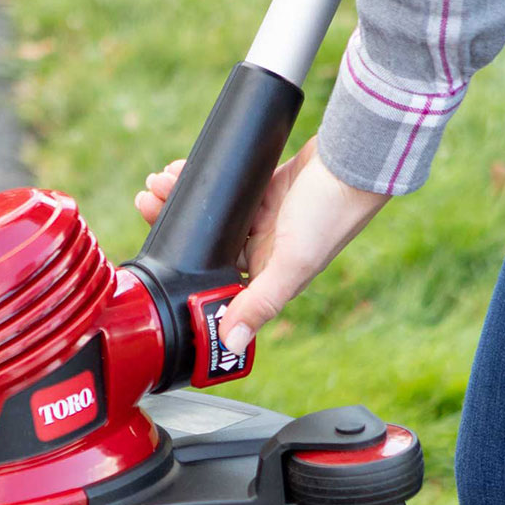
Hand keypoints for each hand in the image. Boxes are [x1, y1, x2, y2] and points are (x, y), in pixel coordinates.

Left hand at [134, 137, 389, 353]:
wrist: (357, 159)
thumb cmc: (332, 213)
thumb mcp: (294, 263)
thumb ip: (261, 302)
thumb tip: (230, 345)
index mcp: (268, 277)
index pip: (214, 282)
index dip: (182, 270)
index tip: (155, 253)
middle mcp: (263, 250)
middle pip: (205, 245)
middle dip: (173, 223)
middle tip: (147, 203)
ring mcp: (262, 219)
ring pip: (210, 217)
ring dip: (182, 199)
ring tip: (158, 183)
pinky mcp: (264, 188)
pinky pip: (224, 190)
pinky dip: (203, 181)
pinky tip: (182, 171)